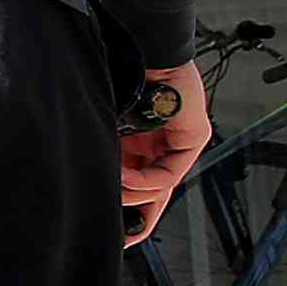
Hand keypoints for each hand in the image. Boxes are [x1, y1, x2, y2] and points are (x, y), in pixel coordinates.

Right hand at [118, 64, 211, 246]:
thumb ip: (102, 157)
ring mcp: (176, 140)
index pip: (133, 181)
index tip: (107, 228)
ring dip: (134, 196)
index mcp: (133, 140)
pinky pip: (171, 171)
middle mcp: (156, 141)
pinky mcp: (194, 135)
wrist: (134, 48)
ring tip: (112, 192)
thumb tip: (92, 189)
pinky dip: (148, 181)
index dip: (121, 207)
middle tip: (120, 237)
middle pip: (152, 192)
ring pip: (161, 186)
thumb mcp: (101, 128)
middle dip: (137, 218)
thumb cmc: (112, 77)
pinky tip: (128, 179)